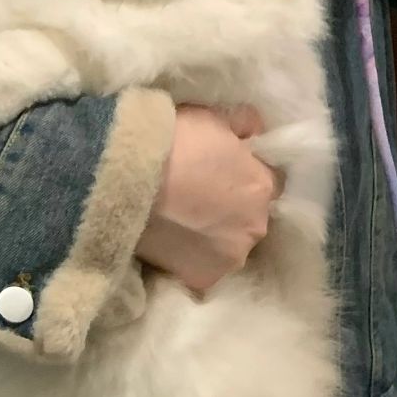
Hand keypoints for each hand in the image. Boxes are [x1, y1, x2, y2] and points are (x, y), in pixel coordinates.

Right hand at [136, 104, 280, 291]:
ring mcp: (229, 258)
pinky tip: (171, 243)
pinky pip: (202, 268)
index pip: (269, 185)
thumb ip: (244, 125)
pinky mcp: (201, 279)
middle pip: (249, 220)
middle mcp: (255, 227)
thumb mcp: (215, 117)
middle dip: (231, 210)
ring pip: (227, 247)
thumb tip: (254, 131)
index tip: (222, 174)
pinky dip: (189, 258)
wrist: (127, 178)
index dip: (245, 178)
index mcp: (262, 187)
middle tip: (196, 199)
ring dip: (211, 237)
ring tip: (180, 223)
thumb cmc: (174, 142)